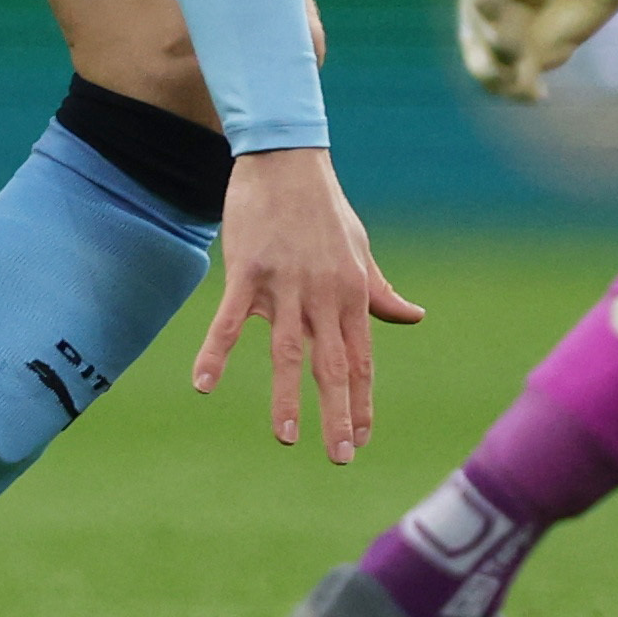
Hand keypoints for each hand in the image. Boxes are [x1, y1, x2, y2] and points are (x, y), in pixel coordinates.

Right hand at [190, 147, 422, 463]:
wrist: (287, 159)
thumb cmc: (325, 210)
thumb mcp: (361, 251)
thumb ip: (380, 293)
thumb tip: (414, 316)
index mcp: (352, 294)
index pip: (360, 359)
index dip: (361, 401)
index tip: (362, 439)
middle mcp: (324, 295)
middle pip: (333, 364)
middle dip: (338, 414)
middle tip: (340, 457)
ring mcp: (286, 284)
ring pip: (288, 350)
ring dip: (287, 395)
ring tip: (287, 437)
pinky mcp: (248, 270)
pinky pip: (230, 320)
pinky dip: (217, 352)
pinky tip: (203, 385)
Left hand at [453, 0, 617, 101]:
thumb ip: (563, 31)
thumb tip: (530, 75)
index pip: (505, 39)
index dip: (512, 71)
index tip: (535, 96)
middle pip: (480, 21)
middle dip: (492, 56)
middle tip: (511, 82)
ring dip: (487, 24)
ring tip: (508, 51)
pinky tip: (495, 10)